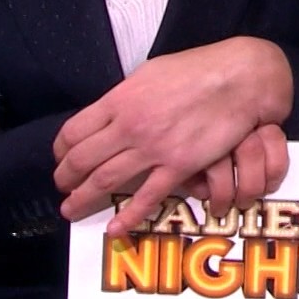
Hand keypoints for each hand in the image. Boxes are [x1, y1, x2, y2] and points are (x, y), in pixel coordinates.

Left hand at [53, 37, 291, 236]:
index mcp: (120, 100)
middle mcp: (129, 125)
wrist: (238, 79)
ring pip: (105, 180)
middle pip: (82, 159)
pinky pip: (147, 197)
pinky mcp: (178, 166)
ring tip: (71, 209)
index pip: (74, 131)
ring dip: (83, 199)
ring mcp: (152, 148)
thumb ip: (128, 95)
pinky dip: (128, 216)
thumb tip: (113, 109)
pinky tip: (115, 228)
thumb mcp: (151, 73)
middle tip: (61, 188)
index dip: (61, 150)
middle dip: (65, 178)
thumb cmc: (197, 70)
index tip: (60, 158)